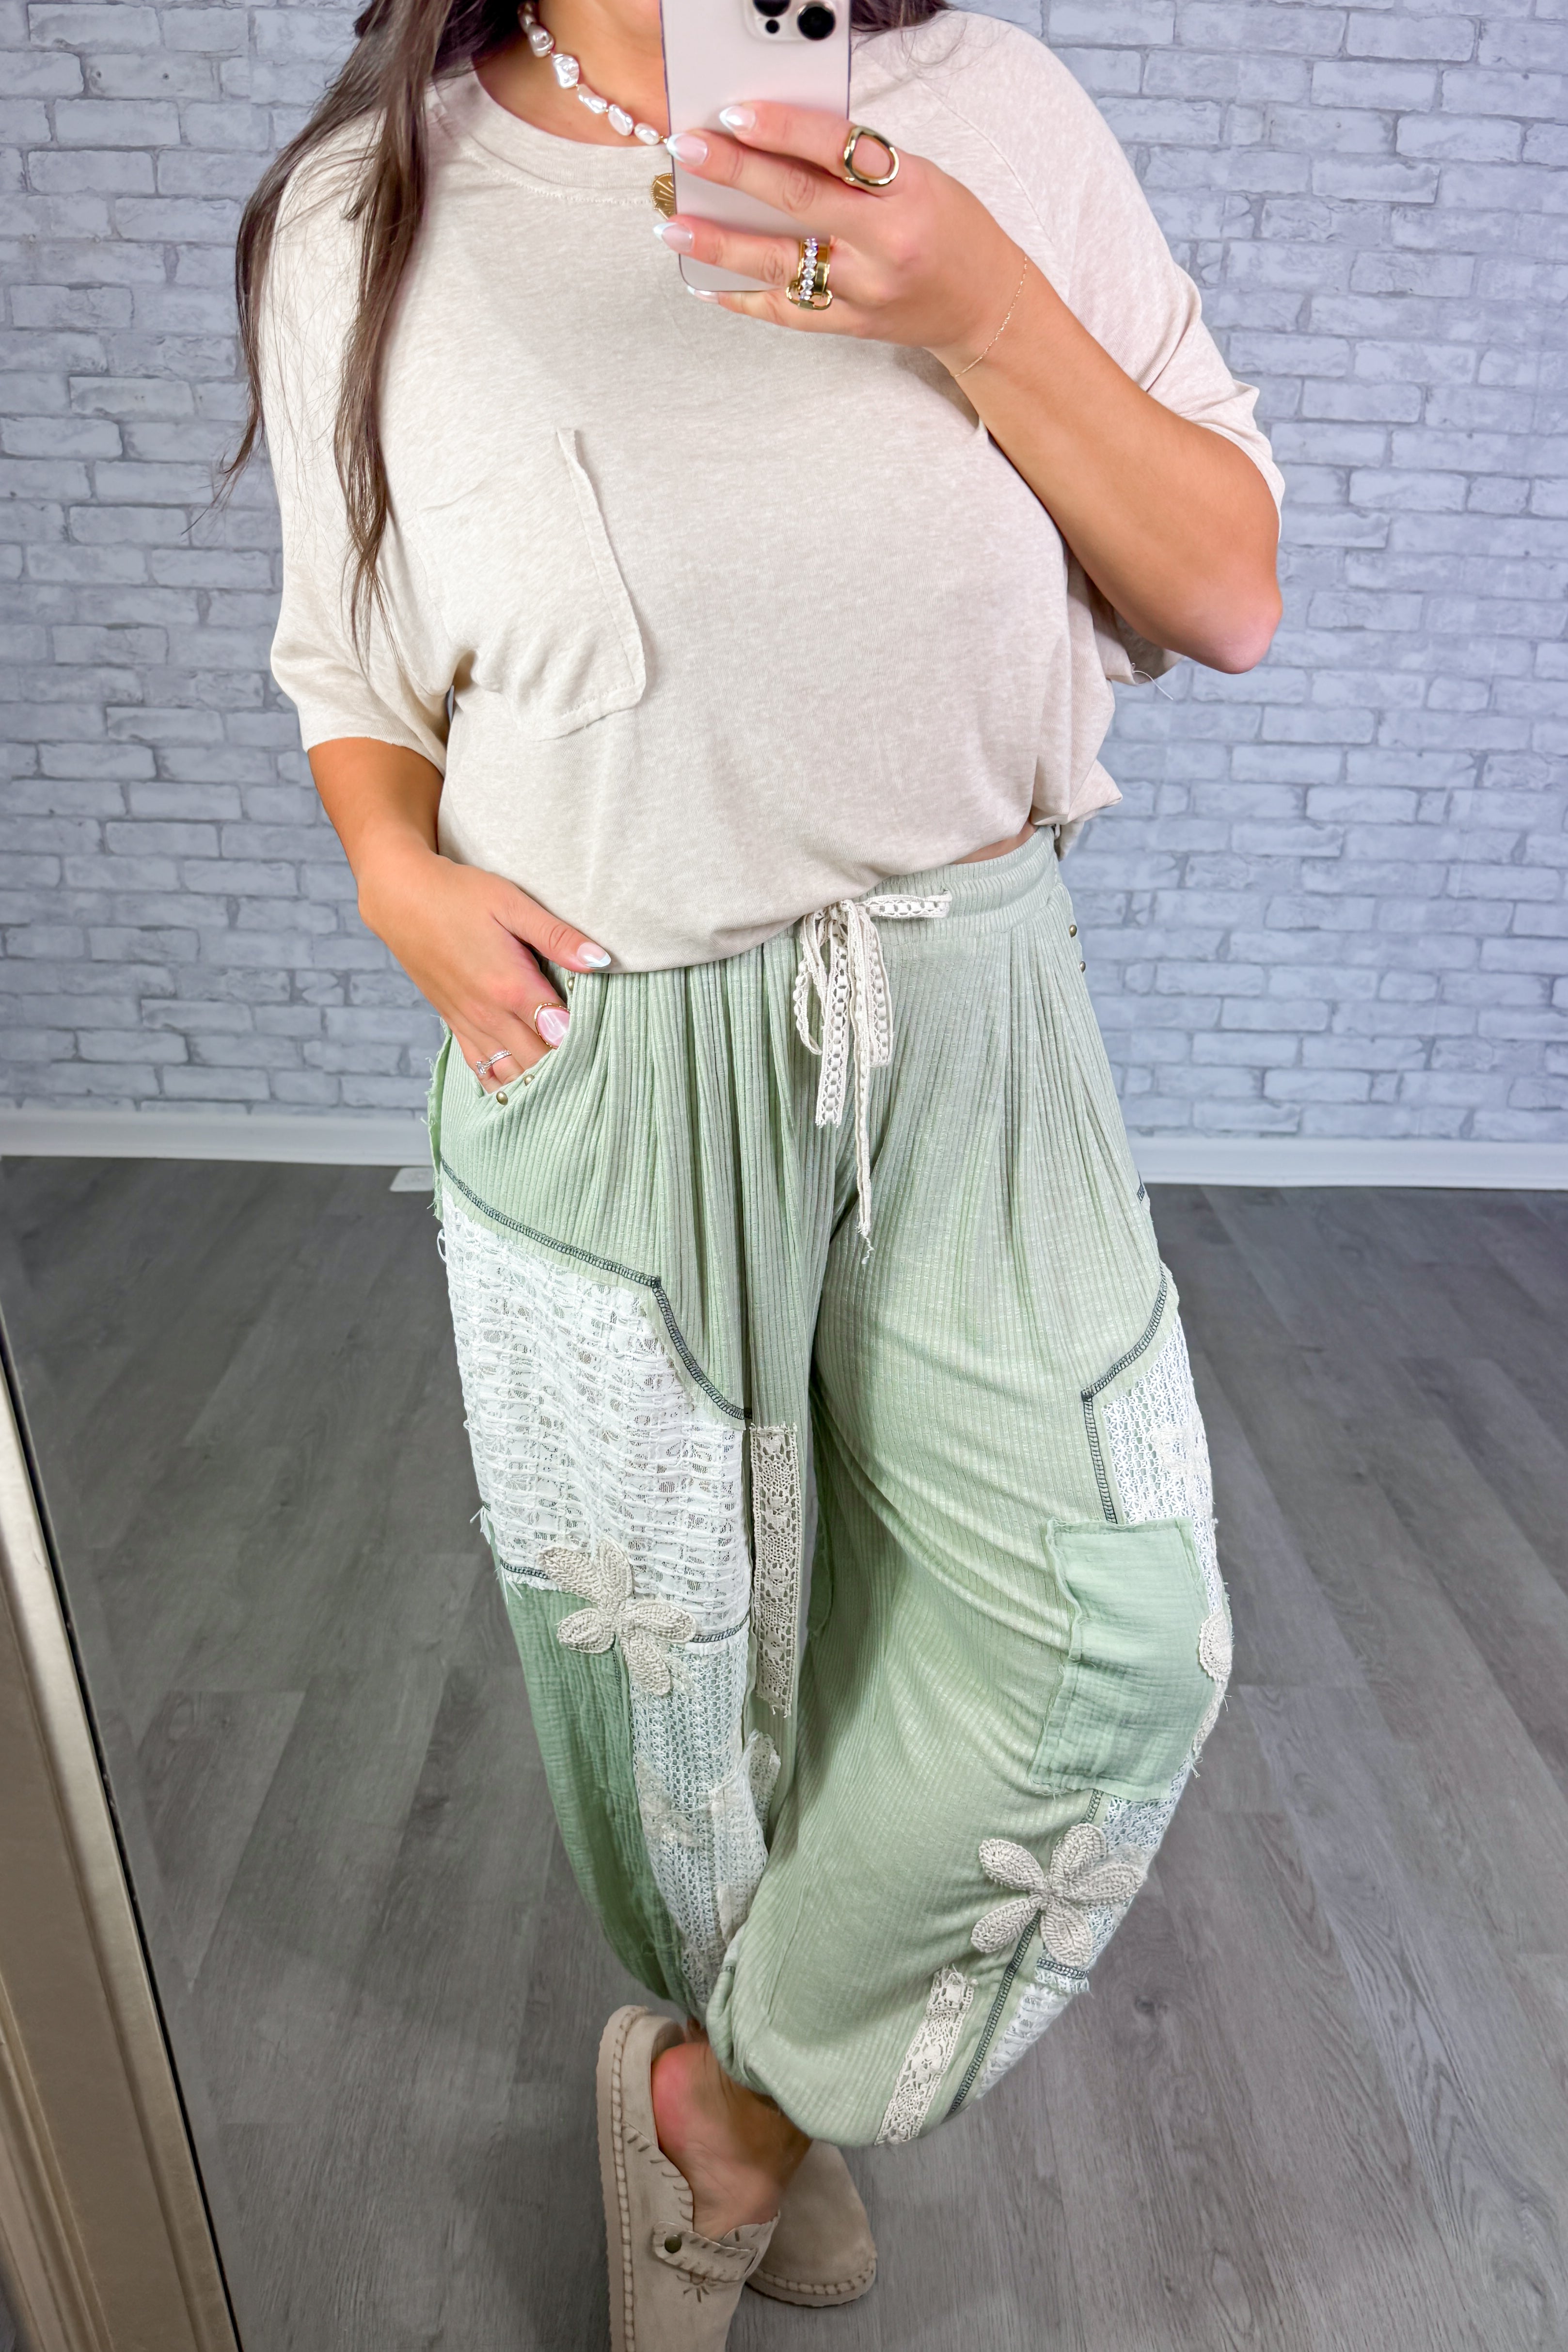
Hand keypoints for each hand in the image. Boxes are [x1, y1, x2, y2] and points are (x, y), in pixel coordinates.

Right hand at [357, 839, 609, 1093]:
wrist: (401, 898)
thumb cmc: (459, 895)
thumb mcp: (512, 904)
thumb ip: (557, 936)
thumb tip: (601, 960)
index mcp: (510, 986)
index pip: (561, 1034)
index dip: (589, 1043)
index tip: (610, 1042)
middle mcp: (489, 1014)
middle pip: (539, 1062)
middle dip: (570, 1069)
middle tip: (598, 1068)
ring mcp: (469, 1023)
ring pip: (511, 1074)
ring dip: (539, 1081)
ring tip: (569, 1083)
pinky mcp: (454, 1024)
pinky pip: (482, 1069)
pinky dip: (504, 1082)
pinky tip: (525, 1088)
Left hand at [657, 104, 1021, 370]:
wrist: (987, 306)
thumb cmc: (951, 228)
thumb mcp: (918, 177)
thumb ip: (857, 164)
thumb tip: (779, 140)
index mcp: (907, 193)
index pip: (837, 152)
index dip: (782, 131)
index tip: (735, 115)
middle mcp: (885, 245)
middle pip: (800, 205)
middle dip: (737, 175)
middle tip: (688, 152)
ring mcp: (866, 292)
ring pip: (782, 266)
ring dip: (720, 245)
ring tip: (673, 225)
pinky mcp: (853, 325)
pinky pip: (788, 312)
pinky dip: (743, 298)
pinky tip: (705, 282)